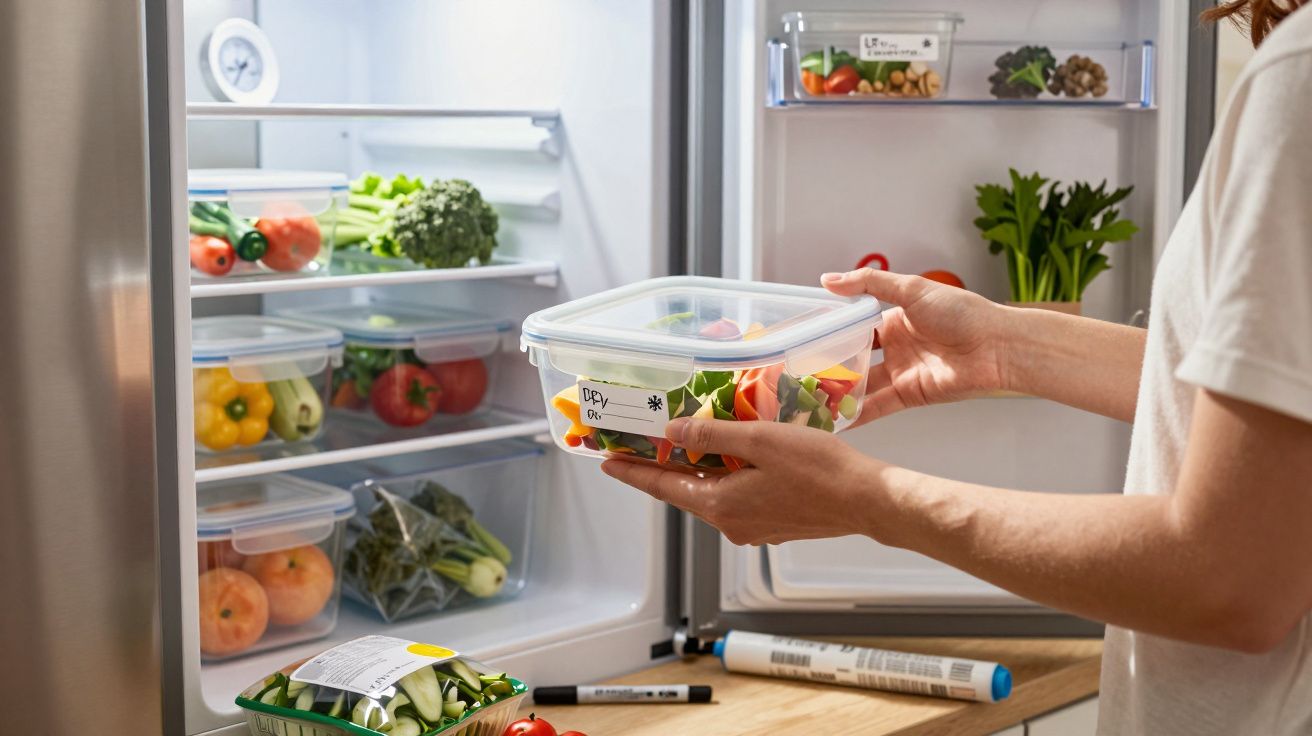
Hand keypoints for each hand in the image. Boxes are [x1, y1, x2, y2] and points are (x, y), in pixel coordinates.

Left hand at [601, 417, 885, 544]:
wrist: (867, 500)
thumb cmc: (820, 468)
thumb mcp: (760, 441)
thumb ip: (712, 437)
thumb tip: (671, 434)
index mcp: (721, 504)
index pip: (662, 487)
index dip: (632, 473)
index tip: (607, 463)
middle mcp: (731, 522)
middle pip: (684, 492)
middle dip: (659, 470)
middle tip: (637, 448)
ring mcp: (753, 526)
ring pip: (712, 494)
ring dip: (694, 472)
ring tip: (679, 447)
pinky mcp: (773, 523)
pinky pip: (736, 498)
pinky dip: (723, 478)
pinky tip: (729, 458)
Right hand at [822, 268, 1008, 423]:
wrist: (996, 347)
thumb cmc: (961, 312)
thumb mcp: (912, 289)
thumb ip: (869, 284)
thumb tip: (829, 279)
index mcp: (896, 319)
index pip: (856, 326)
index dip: (832, 331)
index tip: (804, 337)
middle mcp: (897, 346)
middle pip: (856, 358)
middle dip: (830, 366)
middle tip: (798, 372)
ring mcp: (902, 372)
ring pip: (863, 384)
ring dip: (839, 392)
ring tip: (808, 399)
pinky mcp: (910, 395)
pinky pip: (878, 405)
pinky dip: (858, 413)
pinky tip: (834, 419)